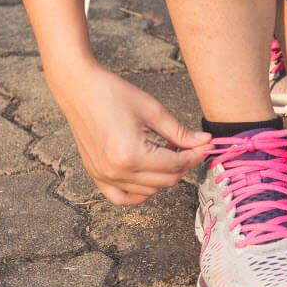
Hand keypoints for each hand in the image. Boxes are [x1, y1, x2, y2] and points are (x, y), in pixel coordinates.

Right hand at [50, 62, 210, 205]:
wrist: (79, 88)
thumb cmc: (114, 94)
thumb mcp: (153, 111)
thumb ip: (181, 133)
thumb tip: (206, 142)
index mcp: (131, 155)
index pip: (176, 165)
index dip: (196, 155)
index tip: (207, 146)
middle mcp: (116, 171)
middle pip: (166, 181)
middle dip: (184, 165)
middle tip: (189, 146)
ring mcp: (104, 176)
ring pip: (149, 191)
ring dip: (164, 175)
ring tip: (166, 151)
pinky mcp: (96, 175)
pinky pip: (122, 197)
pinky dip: (140, 192)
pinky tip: (150, 175)